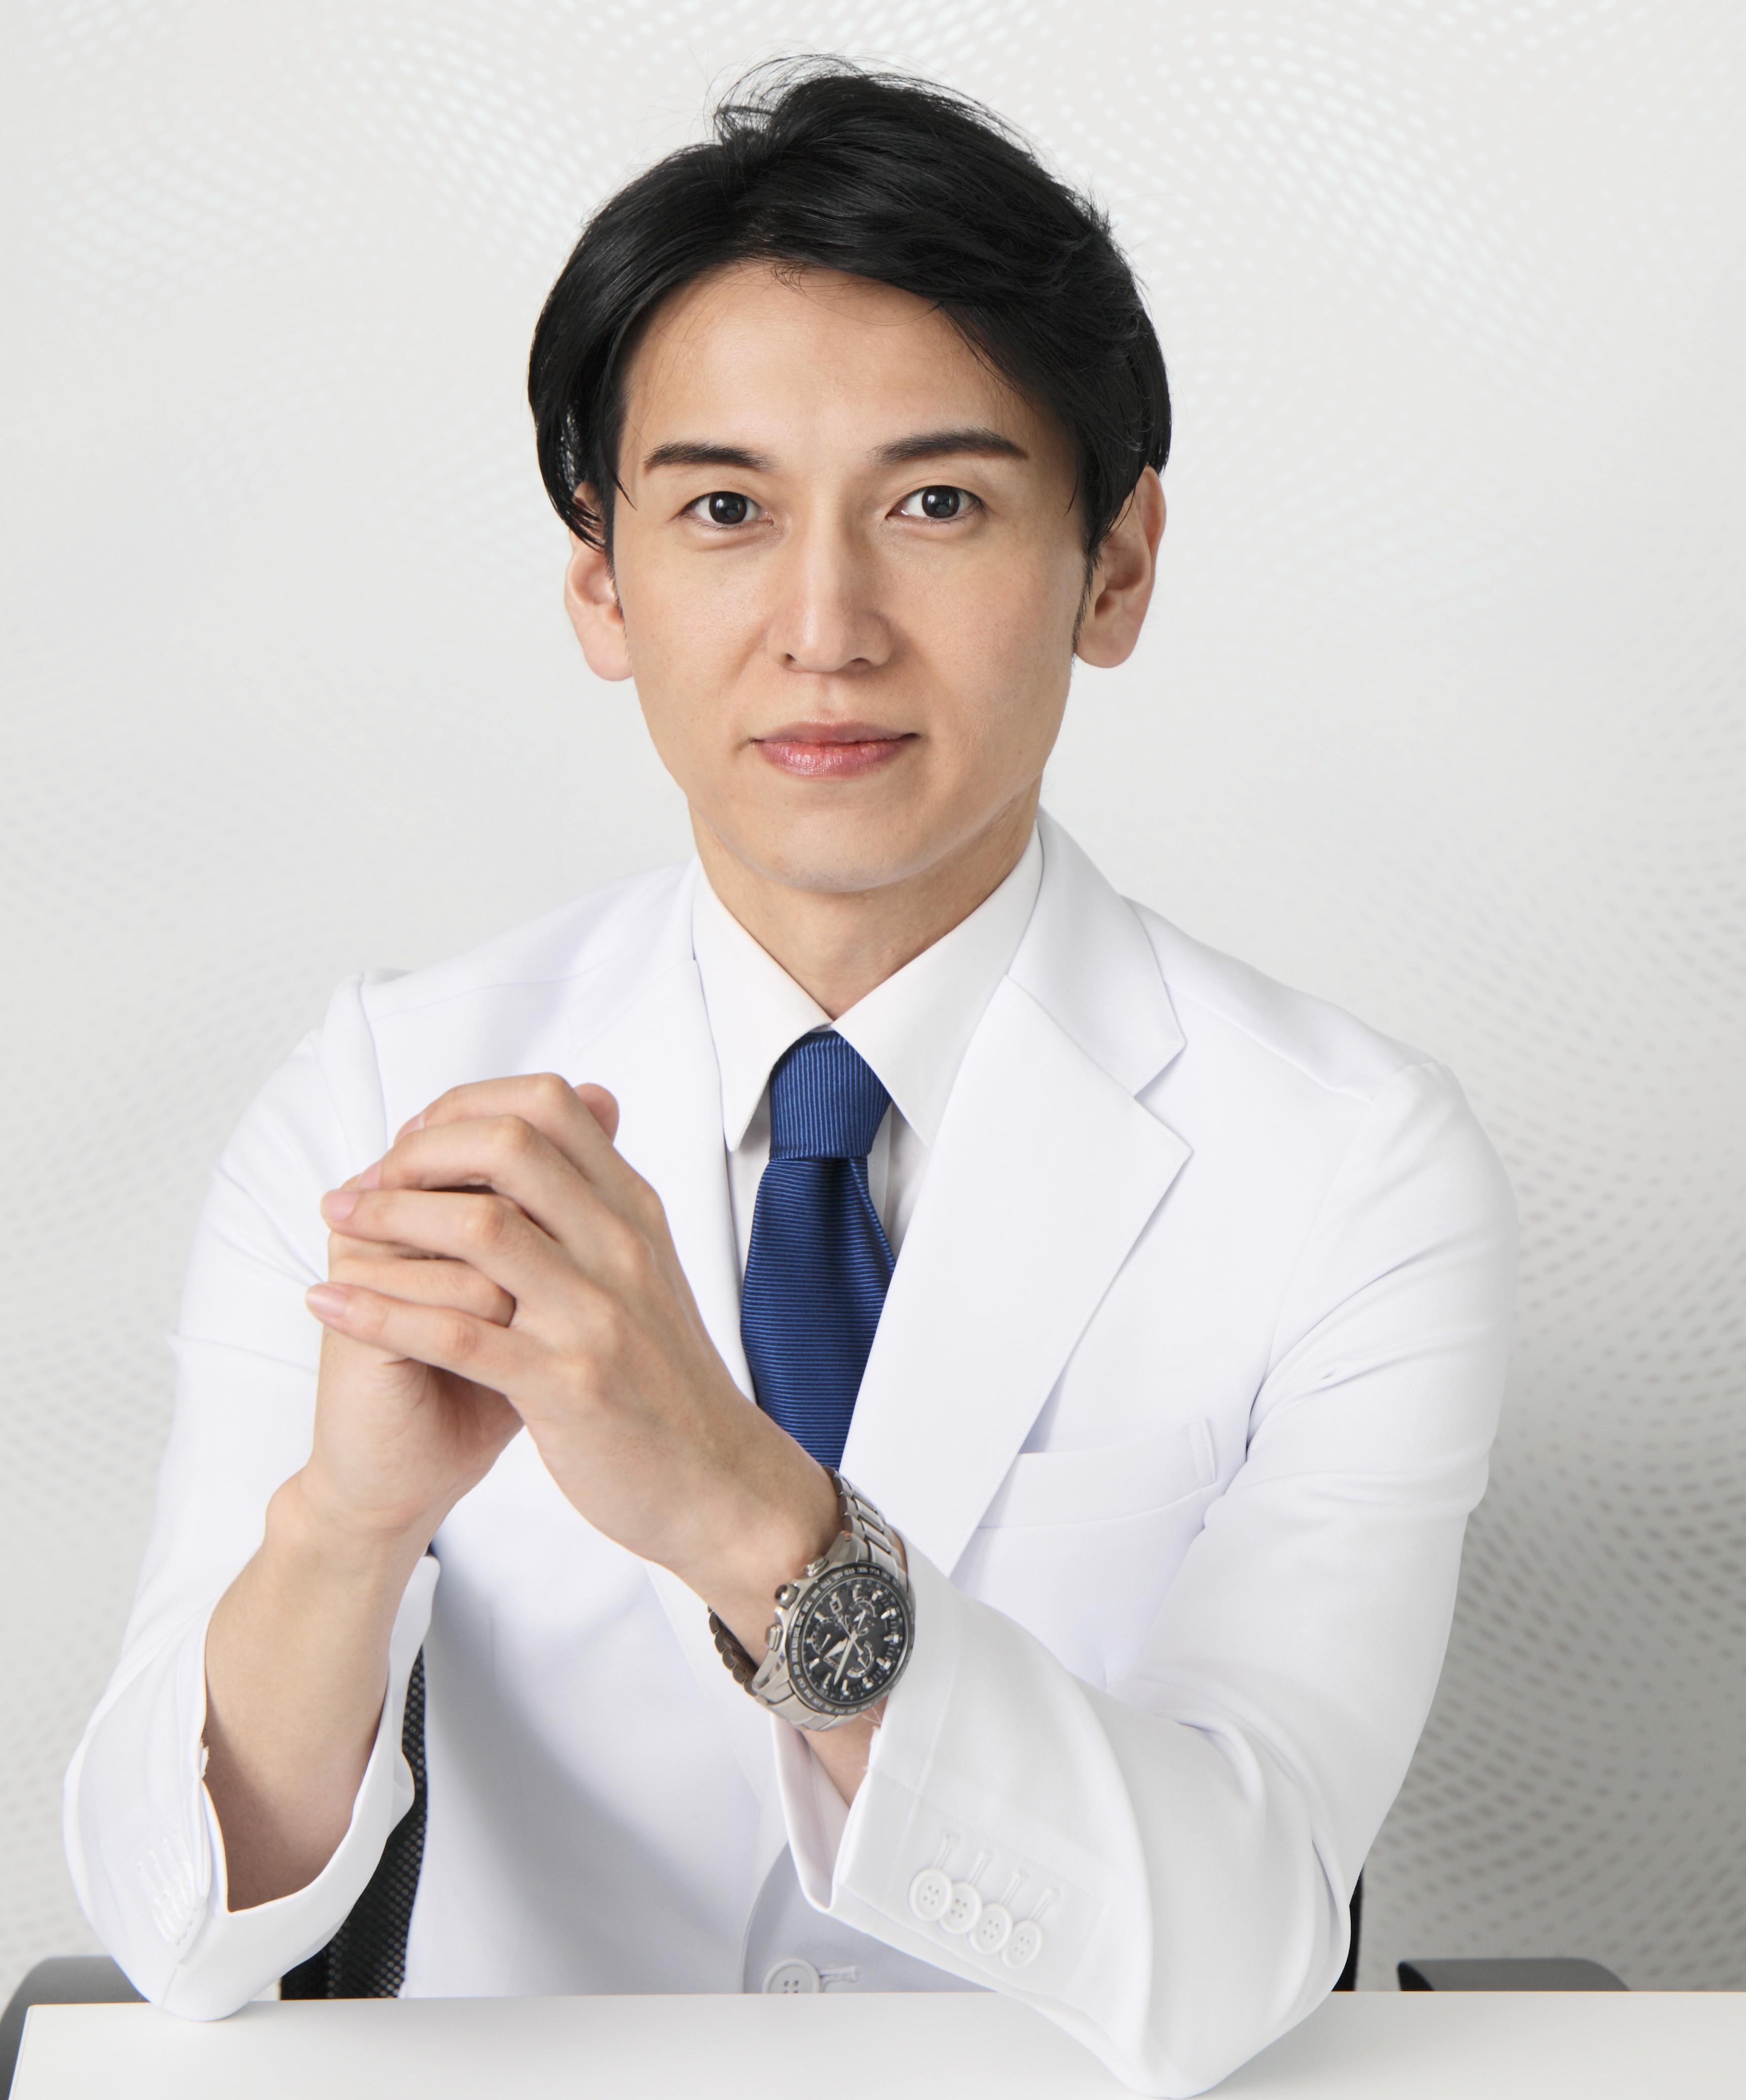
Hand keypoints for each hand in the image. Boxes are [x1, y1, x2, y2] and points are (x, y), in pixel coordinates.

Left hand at [305, 1074, 838, 1644]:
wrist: (718, 1482)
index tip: (415, 1140)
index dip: (467, 1107)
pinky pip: (457, 1335)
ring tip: (336, 1223)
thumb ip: (599, 1199)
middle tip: (367, 1181)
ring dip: (389, 1217)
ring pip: (480, 1228)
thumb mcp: (645, 1267)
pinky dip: (380, 1312)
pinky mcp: (566, 1385)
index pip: (550, 1106)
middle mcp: (619, 1247)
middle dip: (419, 1151)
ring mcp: (594, 1315)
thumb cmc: (666, 1378)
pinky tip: (329, 1304)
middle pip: (510, 1146)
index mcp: (634, 1212)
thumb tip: (576, 1110)